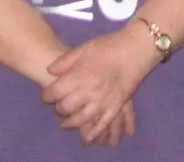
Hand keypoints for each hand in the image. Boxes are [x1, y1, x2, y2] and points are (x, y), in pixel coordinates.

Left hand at [43, 25, 158, 144]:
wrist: (136, 48)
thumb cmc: (109, 46)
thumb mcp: (84, 47)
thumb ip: (65, 60)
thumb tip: (50, 71)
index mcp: (80, 74)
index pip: (55, 92)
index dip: (47, 95)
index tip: (47, 95)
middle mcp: (89, 89)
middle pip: (66, 106)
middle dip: (59, 108)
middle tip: (58, 106)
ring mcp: (104, 100)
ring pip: (82, 118)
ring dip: (71, 122)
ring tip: (66, 123)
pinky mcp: (116, 106)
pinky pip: (103, 123)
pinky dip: (94, 132)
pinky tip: (88, 137)